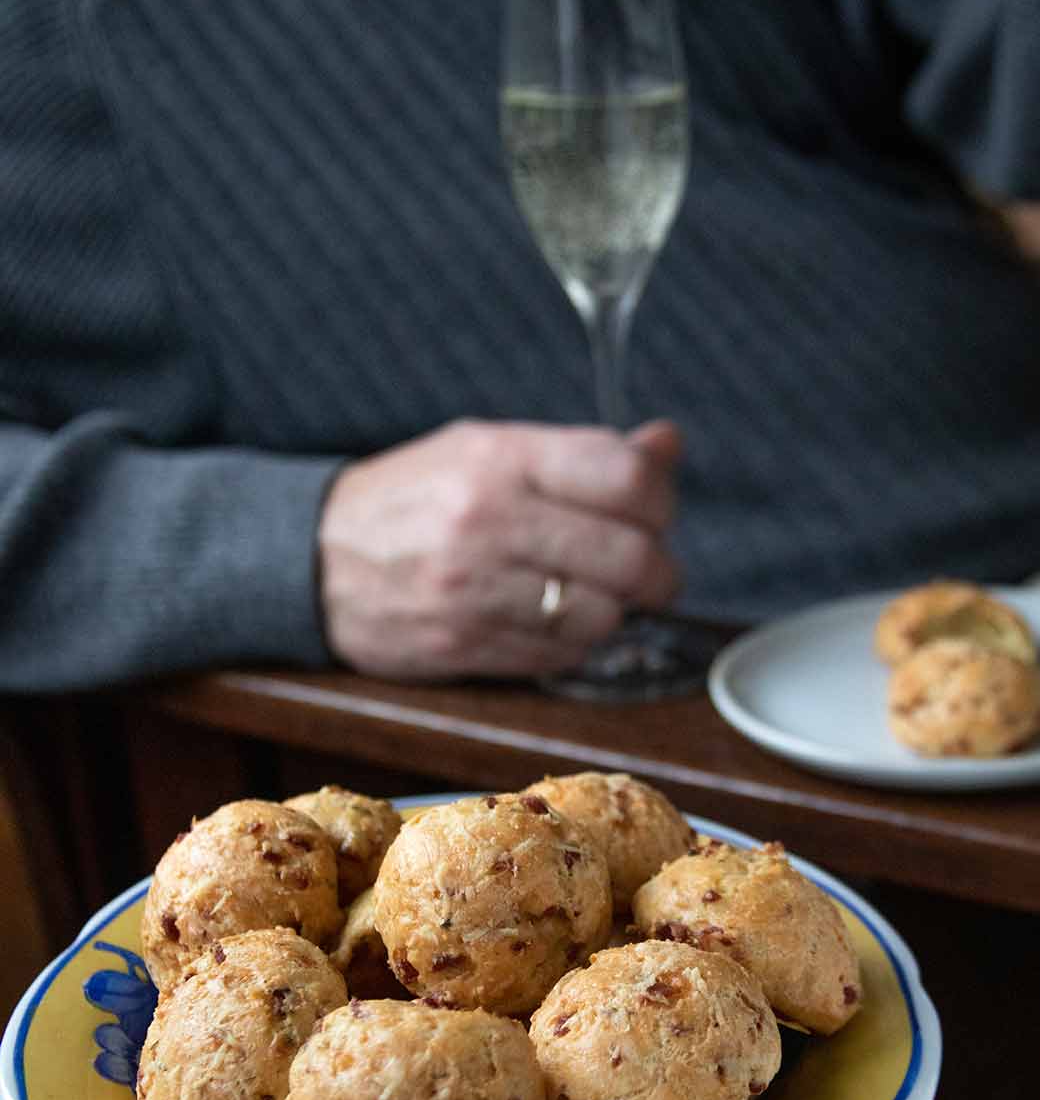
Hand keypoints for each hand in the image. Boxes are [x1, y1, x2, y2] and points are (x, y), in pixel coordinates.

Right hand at [317, 417, 682, 679]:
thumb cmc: (414, 497)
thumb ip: (581, 453)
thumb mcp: (488, 449)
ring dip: (614, 612)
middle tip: (648, 571)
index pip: (628, 478)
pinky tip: (550, 620)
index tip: (652, 512)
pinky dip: (572, 643)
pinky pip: (560, 656)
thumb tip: (667, 443)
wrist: (312, 559)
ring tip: (590, 595)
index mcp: (501, 458)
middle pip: (631, 557)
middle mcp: (490, 521)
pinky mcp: (464, 648)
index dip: (660, 500)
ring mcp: (476, 591)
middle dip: (658, 571)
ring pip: (602, 616)